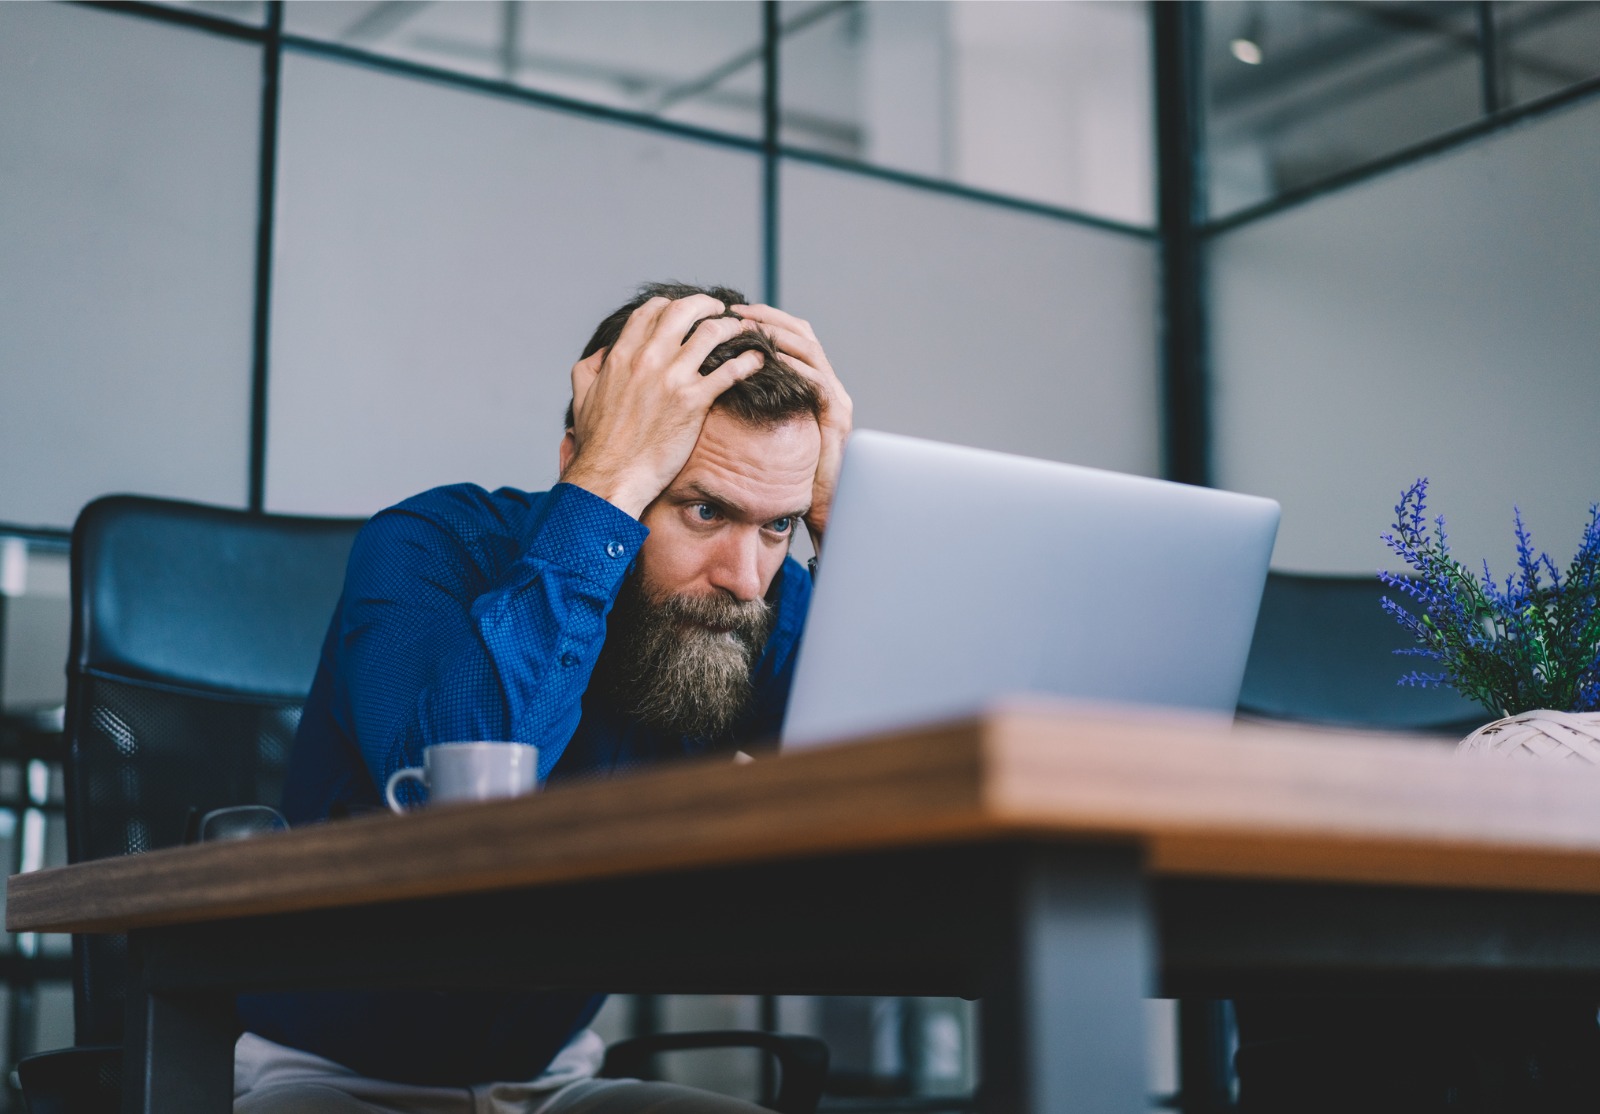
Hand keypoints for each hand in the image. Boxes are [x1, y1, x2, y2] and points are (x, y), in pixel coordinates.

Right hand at [563, 295, 761, 517]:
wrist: (612, 475)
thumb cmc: (598, 442)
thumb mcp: (582, 396)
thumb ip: (590, 368)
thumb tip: (604, 354)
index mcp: (622, 355)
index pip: (652, 310)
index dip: (672, 304)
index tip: (686, 311)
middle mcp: (648, 359)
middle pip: (684, 310)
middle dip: (706, 304)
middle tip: (719, 311)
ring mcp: (673, 378)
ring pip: (711, 333)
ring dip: (731, 327)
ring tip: (742, 331)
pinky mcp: (694, 401)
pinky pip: (729, 371)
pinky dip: (748, 361)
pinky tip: (757, 359)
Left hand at [730, 303, 851, 551]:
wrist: (822, 507)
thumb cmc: (789, 477)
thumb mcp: (765, 432)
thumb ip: (753, 407)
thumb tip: (713, 388)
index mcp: (810, 384)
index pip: (790, 337)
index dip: (764, 320)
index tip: (731, 313)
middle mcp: (827, 385)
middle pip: (802, 334)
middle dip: (769, 318)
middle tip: (738, 311)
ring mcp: (835, 399)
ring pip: (810, 350)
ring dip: (779, 335)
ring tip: (750, 328)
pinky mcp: (837, 417)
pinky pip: (816, 381)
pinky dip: (794, 366)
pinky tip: (771, 359)